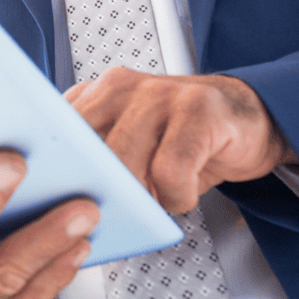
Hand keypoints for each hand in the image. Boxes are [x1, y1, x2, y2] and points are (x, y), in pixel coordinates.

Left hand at [65, 68, 297, 213]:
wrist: (246, 116)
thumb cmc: (182, 137)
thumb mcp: (129, 143)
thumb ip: (94, 161)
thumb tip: (58, 209)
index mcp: (96, 93)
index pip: (52, 133)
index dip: (51, 173)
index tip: (53, 203)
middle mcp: (122, 86)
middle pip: (84, 152)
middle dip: (98, 194)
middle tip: (118, 212)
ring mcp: (160, 94)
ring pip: (124, 162)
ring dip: (141, 198)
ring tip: (158, 199)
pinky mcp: (198, 110)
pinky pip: (170, 171)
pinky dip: (176, 196)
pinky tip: (183, 192)